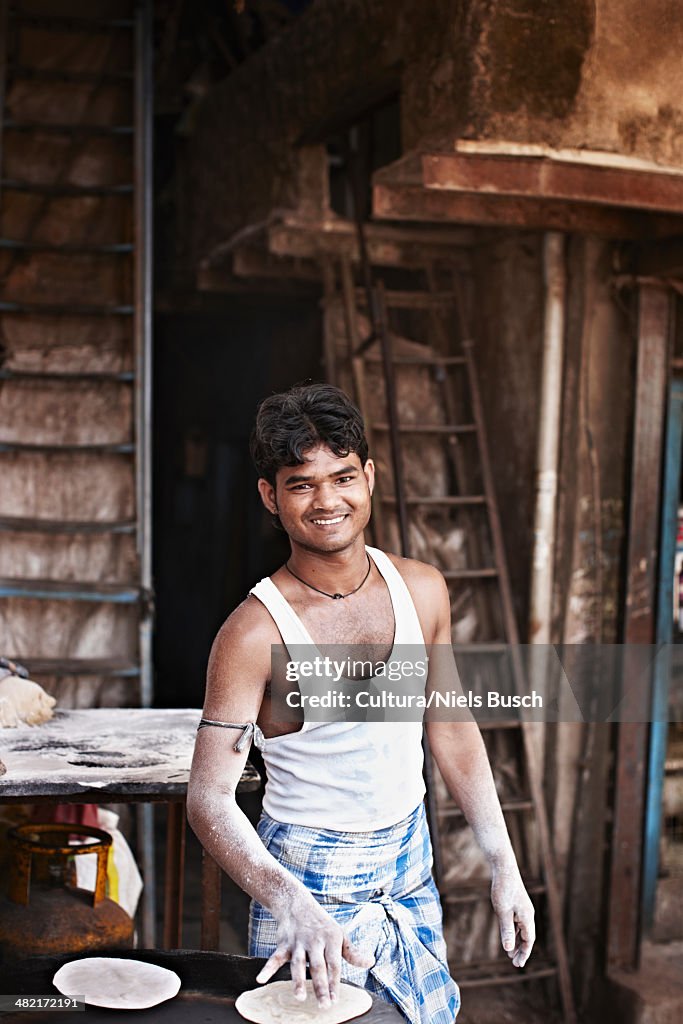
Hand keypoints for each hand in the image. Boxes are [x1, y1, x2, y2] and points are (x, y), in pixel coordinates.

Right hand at [255, 895, 374, 1008]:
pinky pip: (275, 957)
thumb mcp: (340, 935)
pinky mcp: (284, 944)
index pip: (334, 965)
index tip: (335, 1001)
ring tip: (299, 997)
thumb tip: (371, 962)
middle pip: (318, 967)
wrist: (297, 903)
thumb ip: (352, 953)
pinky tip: (261, 980)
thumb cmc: (322, 925)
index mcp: (331, 940)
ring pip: (298, 963)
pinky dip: (268, 968)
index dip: (334, 983)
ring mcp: (298, 943)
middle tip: (323, 1006)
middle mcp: (315, 942)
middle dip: (321, 987)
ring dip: (298, 980)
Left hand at [490, 865, 534, 967]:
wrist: (504, 868)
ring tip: (510, 954)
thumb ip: (506, 930)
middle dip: (522, 950)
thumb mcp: (502, 912)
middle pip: (528, 937)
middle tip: (514, 963)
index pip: (528, 941)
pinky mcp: (518, 905)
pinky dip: (515, 932)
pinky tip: (509, 937)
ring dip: (518, 942)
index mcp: (527, 917)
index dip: (524, 954)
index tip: (518, 965)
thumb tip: (508, 949)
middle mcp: (528, 914)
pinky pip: (519, 923)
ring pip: (523, 931)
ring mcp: (524, 909)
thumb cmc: (503, 889)